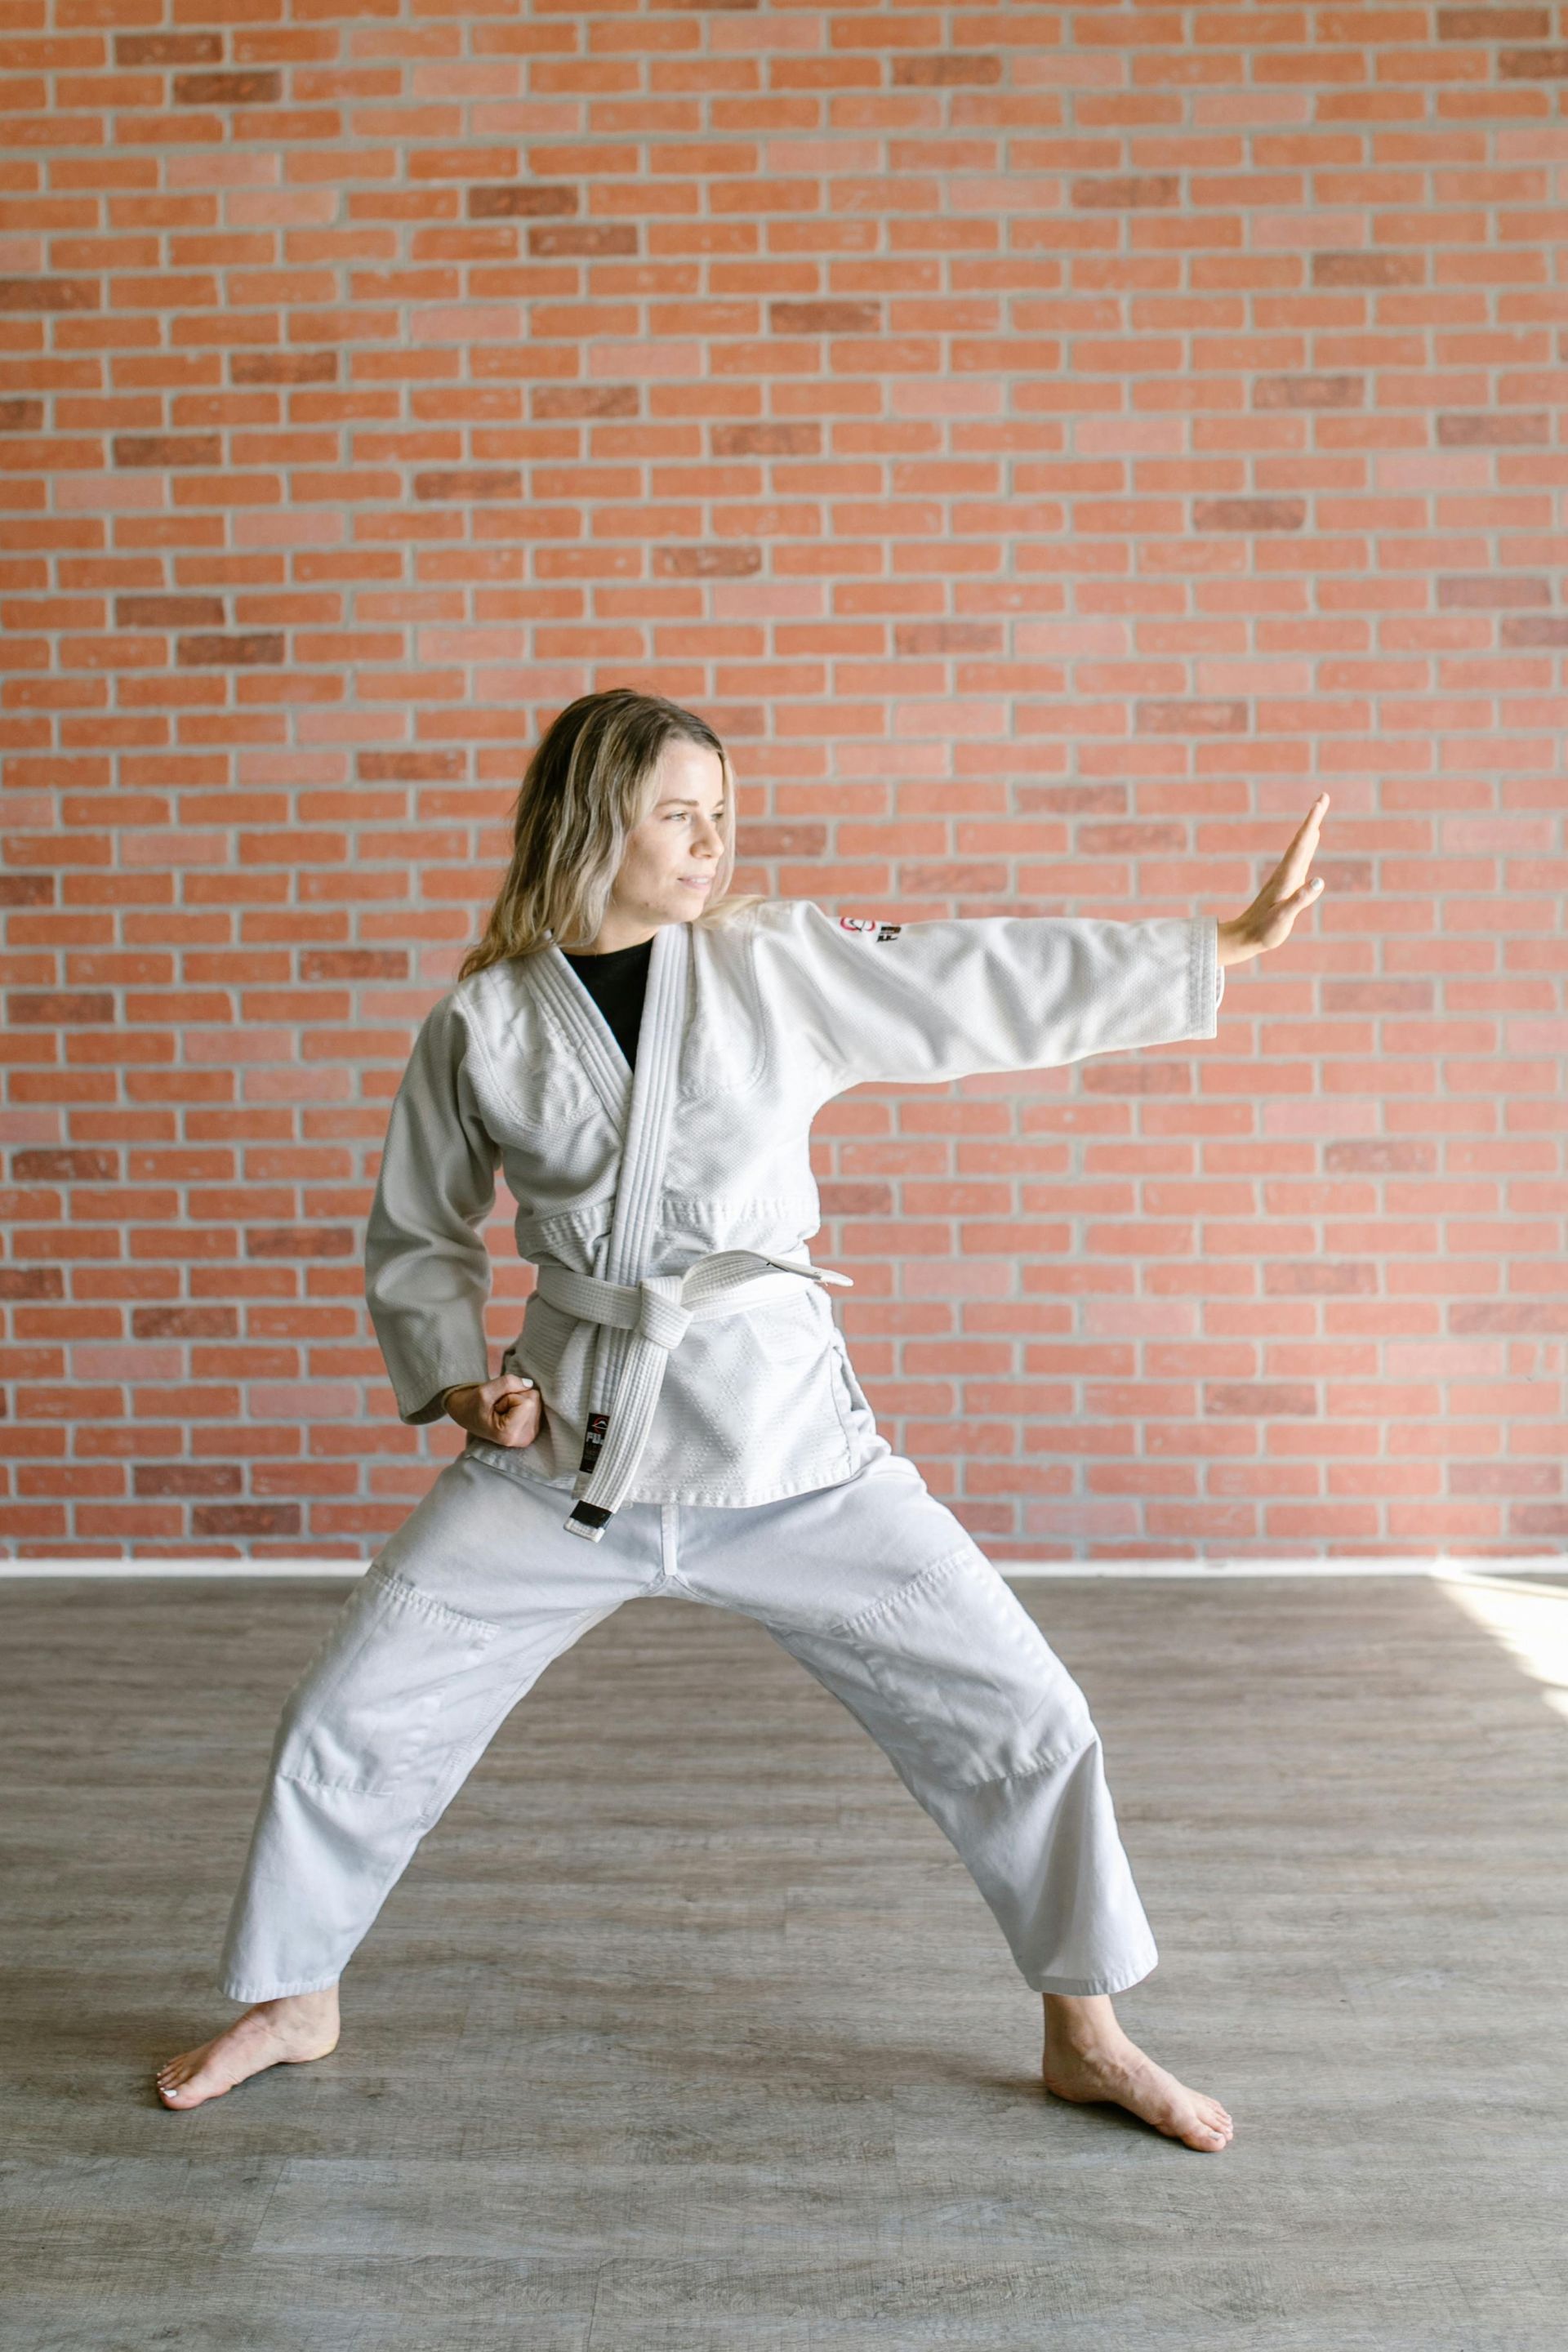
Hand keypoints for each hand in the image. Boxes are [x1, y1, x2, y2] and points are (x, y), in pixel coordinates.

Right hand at [443, 1373, 544, 1449]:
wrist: (467, 1414)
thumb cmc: (473, 1405)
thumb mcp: (484, 1391)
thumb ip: (507, 1383)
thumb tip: (530, 1383)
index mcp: (510, 1434)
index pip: (527, 1402)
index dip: (510, 1396)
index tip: (496, 1406)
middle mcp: (524, 1439)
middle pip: (534, 1400)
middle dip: (516, 1396)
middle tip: (498, 1407)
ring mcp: (530, 1435)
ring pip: (536, 1401)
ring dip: (518, 1399)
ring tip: (502, 1409)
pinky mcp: (534, 1429)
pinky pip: (537, 1404)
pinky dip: (523, 1403)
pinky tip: (511, 1412)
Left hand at [1217, 792, 1328, 968]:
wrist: (1244, 938)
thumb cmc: (1264, 931)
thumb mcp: (1283, 918)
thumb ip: (1300, 900)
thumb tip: (1318, 881)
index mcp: (1286, 877)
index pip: (1302, 845)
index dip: (1312, 822)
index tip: (1321, 801)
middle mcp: (1286, 873)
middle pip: (1301, 840)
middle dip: (1313, 818)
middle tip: (1324, 797)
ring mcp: (1286, 877)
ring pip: (1301, 847)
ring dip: (1311, 828)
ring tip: (1319, 813)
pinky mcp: (1287, 884)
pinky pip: (1301, 858)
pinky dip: (1308, 844)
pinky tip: (1312, 840)